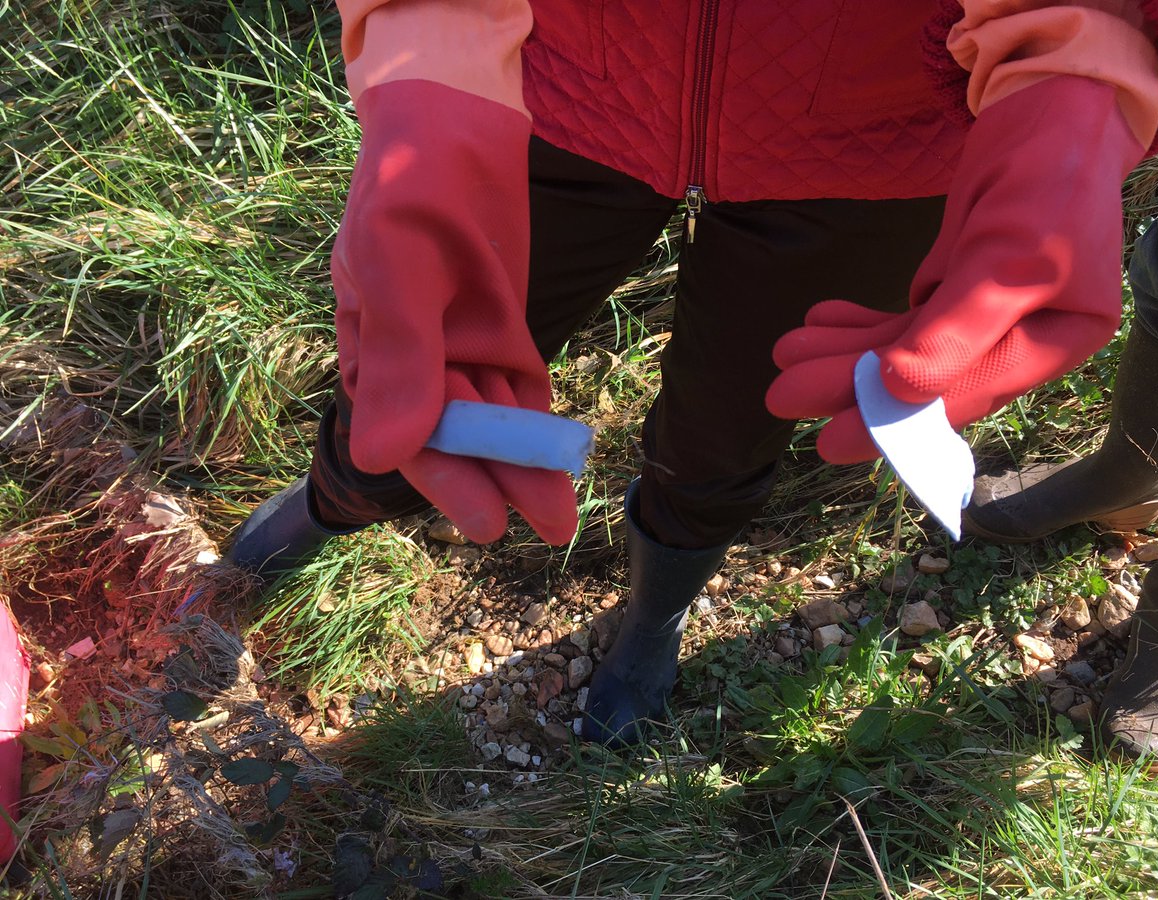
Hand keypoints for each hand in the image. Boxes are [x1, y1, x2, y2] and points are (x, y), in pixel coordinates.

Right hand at [333, 80, 577, 543]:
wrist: (454, 129)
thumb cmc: (410, 189)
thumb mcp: (396, 268)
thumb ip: (398, 360)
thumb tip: (380, 457)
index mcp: (372, 358)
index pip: (408, 435)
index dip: (449, 481)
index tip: (487, 523)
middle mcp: (414, 367)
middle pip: (460, 439)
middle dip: (501, 481)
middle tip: (549, 526)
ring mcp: (460, 350)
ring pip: (495, 421)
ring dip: (526, 462)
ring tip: (562, 512)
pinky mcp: (500, 333)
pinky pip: (517, 389)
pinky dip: (536, 423)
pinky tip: (560, 456)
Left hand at [766, 76, 1145, 462]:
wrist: (1055, 106)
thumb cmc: (1047, 177)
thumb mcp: (1007, 254)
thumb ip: (959, 327)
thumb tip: (903, 388)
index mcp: (1054, 342)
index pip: (964, 394)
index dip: (895, 422)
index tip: (830, 441)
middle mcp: (1020, 338)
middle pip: (925, 376)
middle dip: (850, 383)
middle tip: (781, 395)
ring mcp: (984, 315)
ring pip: (905, 347)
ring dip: (844, 351)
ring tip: (786, 350)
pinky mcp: (957, 288)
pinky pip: (903, 318)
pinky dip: (860, 322)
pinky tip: (821, 318)